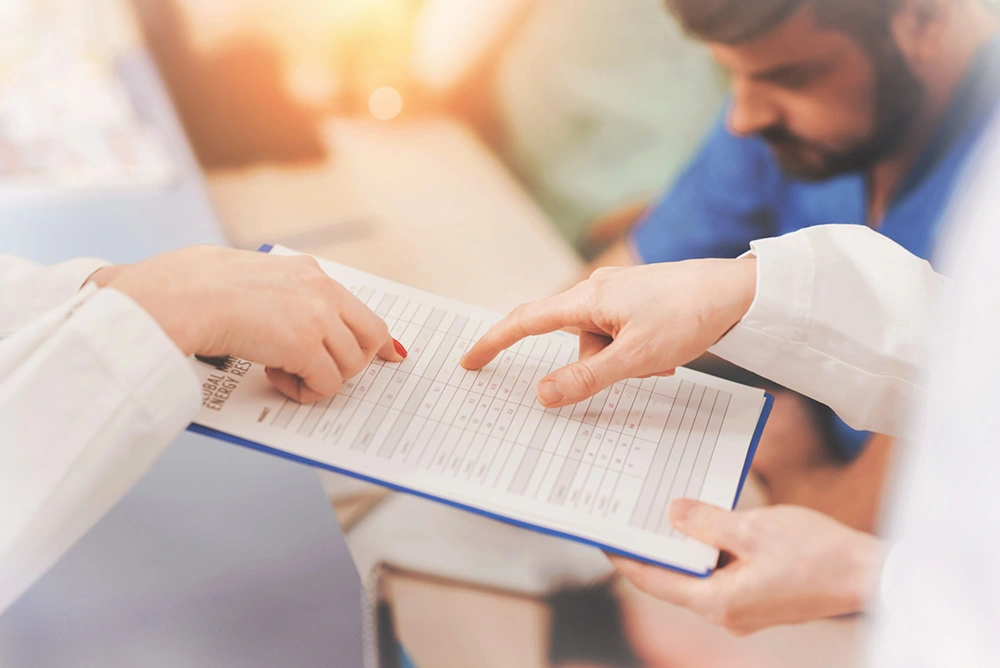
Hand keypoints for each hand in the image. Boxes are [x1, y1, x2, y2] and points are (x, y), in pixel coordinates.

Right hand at [91, 246, 403, 403]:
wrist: (175, 297)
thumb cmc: (192, 289)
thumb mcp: (248, 279)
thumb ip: (277, 297)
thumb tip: (274, 323)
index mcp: (308, 272)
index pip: (360, 308)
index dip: (374, 339)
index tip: (390, 355)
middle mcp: (321, 289)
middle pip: (371, 337)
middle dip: (351, 363)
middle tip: (317, 372)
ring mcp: (317, 316)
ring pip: (350, 366)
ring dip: (320, 379)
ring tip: (281, 372)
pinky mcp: (305, 344)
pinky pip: (328, 384)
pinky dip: (305, 392)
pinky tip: (275, 377)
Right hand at [461, 259, 756, 407]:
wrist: (737, 290)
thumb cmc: (687, 317)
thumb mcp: (635, 358)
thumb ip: (586, 377)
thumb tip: (542, 394)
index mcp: (586, 300)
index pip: (525, 321)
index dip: (493, 342)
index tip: (470, 361)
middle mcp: (595, 291)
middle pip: (573, 341)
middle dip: (596, 366)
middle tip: (640, 369)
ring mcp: (617, 294)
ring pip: (600, 343)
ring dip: (624, 362)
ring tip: (663, 362)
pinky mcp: (636, 300)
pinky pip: (619, 335)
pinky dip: (635, 352)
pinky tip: (665, 354)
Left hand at [610, 500, 881, 635]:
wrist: (868, 575)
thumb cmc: (816, 554)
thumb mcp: (753, 529)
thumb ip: (708, 522)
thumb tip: (673, 514)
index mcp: (719, 602)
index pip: (656, 581)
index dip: (626, 559)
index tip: (605, 539)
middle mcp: (726, 613)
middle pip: (674, 580)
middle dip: (653, 550)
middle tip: (630, 519)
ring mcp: (744, 608)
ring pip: (699, 576)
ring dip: (683, 548)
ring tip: (660, 515)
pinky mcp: (759, 598)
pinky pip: (722, 574)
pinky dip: (709, 552)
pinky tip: (704, 525)